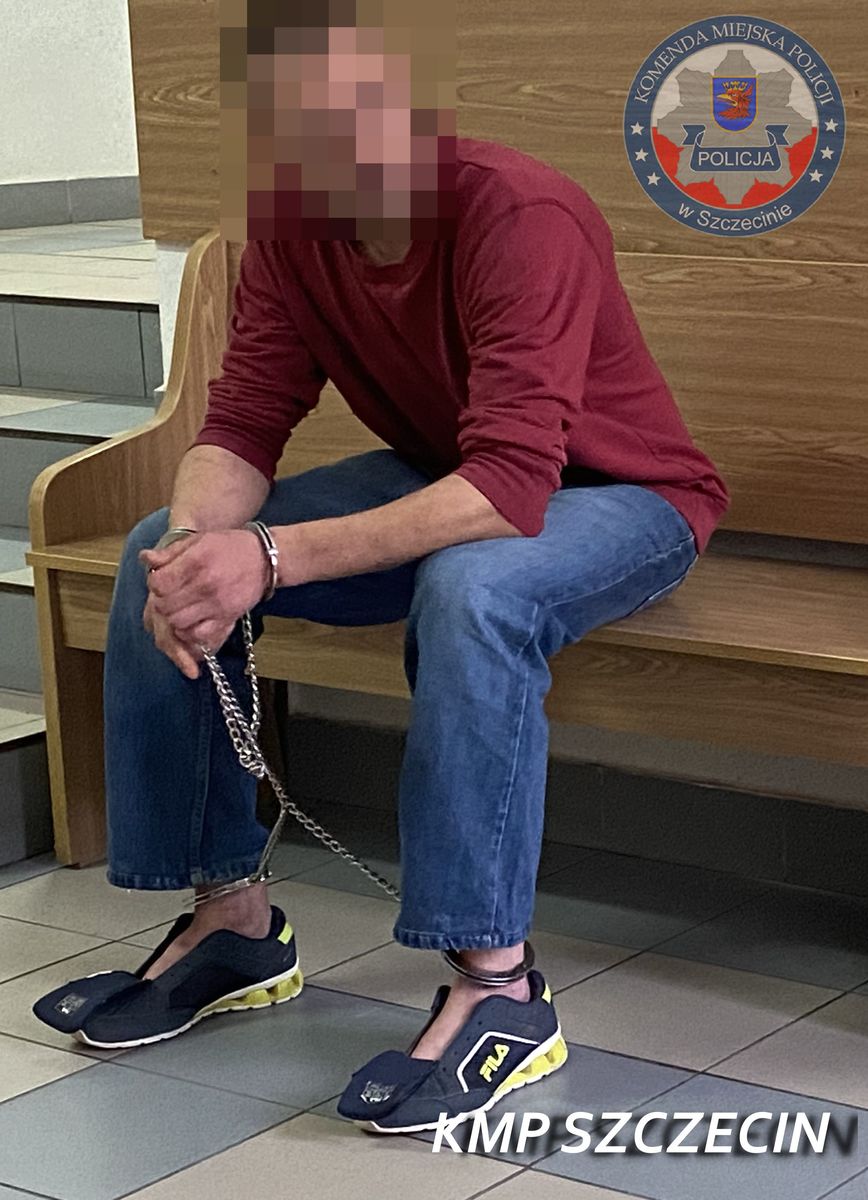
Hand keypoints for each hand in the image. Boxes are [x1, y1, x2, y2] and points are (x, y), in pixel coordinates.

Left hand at [139, 529, 268, 662]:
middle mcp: (206, 585)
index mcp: (196, 562)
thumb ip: (170, 552)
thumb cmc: (231, 547)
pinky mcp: (227, 618)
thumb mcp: (199, 540)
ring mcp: (217, 604)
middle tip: (170, 595)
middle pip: (165, 606)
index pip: (159, 584)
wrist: (266, 560)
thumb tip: (145, 559)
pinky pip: (199, 635)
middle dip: (162, 602)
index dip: (155, 583)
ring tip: (180, 607)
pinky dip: (190, 632)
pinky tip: (192, 620)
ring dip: (174, 617)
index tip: (162, 580)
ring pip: (178, 623)